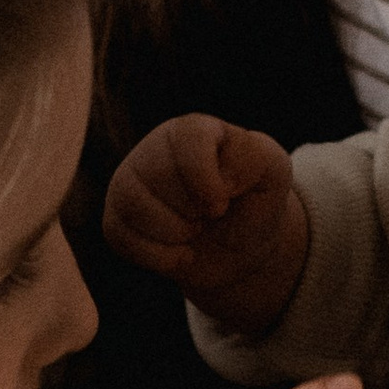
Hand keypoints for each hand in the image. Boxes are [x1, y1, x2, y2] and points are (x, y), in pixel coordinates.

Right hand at [103, 115, 309, 337]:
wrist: (238, 250)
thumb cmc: (252, 202)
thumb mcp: (272, 172)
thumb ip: (252, 159)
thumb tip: (216, 178)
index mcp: (192, 130)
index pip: (187, 140)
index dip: (205, 181)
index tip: (221, 205)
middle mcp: (153, 149)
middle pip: (160, 179)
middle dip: (193, 213)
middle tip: (209, 216)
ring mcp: (128, 184)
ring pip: (135, 209)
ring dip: (176, 235)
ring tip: (193, 231)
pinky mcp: (116, 219)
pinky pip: (122, 238)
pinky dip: (159, 257)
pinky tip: (179, 251)